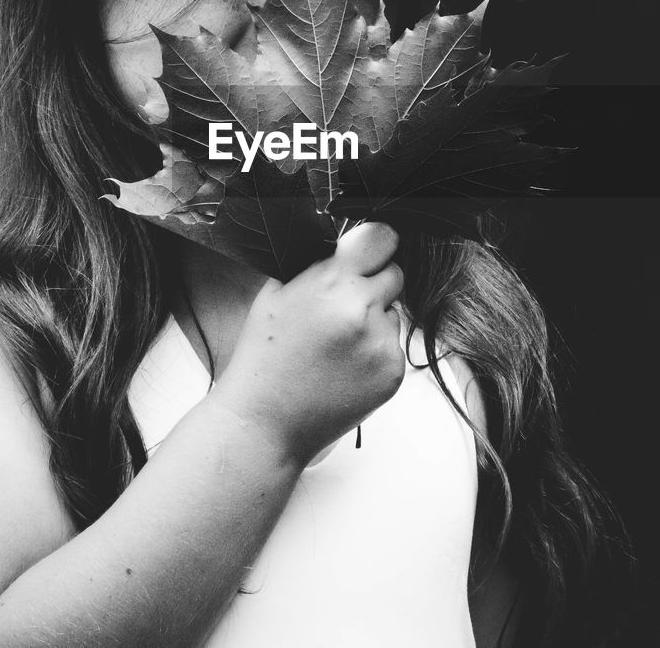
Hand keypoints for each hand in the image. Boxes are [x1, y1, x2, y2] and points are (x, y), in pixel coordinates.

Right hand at [211, 222, 405, 466]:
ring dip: (375, 320)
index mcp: (332, 283)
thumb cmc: (265, 357)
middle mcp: (362, 310)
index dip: (377, 243)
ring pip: (394, 313)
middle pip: (394, 274)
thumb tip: (348, 244)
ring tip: (336, 345)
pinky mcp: (393, 373)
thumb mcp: (277, 294)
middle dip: (373, 283)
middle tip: (344, 305)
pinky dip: (375, 352)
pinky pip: (393, 346)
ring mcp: (381, 344)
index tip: (373, 250)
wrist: (265, 422)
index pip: (382, 237)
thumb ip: (317, 266)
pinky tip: (344, 367)